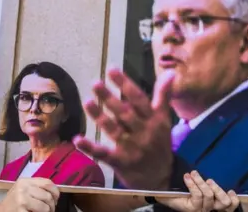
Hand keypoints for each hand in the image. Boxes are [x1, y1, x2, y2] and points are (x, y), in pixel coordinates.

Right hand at [0, 177, 58, 211]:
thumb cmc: (14, 201)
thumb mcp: (23, 189)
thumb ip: (36, 188)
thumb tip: (55, 192)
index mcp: (25, 181)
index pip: (47, 182)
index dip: (55, 191)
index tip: (56, 198)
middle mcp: (23, 188)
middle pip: (47, 196)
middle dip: (52, 205)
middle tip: (51, 209)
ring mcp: (22, 200)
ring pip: (45, 207)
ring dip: (48, 211)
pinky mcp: (21, 211)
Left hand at [73, 68, 175, 189]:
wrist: (161, 178)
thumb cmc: (159, 143)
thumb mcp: (164, 119)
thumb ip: (163, 96)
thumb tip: (169, 73)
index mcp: (153, 120)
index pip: (138, 99)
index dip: (125, 84)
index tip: (112, 70)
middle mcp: (143, 132)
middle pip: (124, 113)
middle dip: (109, 98)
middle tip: (95, 83)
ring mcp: (132, 148)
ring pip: (114, 130)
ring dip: (99, 116)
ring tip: (87, 102)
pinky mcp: (120, 162)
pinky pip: (104, 154)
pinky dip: (90, 147)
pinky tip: (78, 139)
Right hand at [157, 171, 239, 211]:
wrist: (178, 203)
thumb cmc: (175, 198)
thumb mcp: (172, 196)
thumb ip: (170, 192)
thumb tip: (162, 182)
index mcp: (193, 209)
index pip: (197, 196)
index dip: (194, 185)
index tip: (186, 175)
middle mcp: (204, 210)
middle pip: (209, 196)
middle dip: (202, 183)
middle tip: (194, 173)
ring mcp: (214, 209)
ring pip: (220, 200)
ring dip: (214, 187)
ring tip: (208, 180)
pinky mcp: (221, 207)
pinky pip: (231, 205)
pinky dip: (232, 198)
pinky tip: (230, 190)